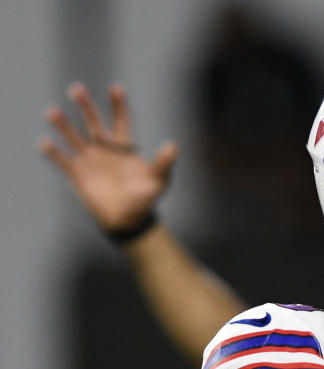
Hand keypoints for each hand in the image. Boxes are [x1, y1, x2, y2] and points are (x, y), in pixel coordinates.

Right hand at [39, 82, 177, 232]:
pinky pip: (63, 161)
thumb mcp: (159, 180)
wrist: (129, 220)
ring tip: (52, 112)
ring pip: (74, 137)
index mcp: (125, 147)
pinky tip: (45, 143)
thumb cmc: (147, 199)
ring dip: (63, 125)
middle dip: (85, 106)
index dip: (118, 105)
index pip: (121, 121)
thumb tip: (173, 145)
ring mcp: (90, 160)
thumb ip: (163, 163)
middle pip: (93, 122)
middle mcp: (105, 149)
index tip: (116, 88)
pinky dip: (53, 153)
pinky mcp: (78, 175)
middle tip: (76, 88)